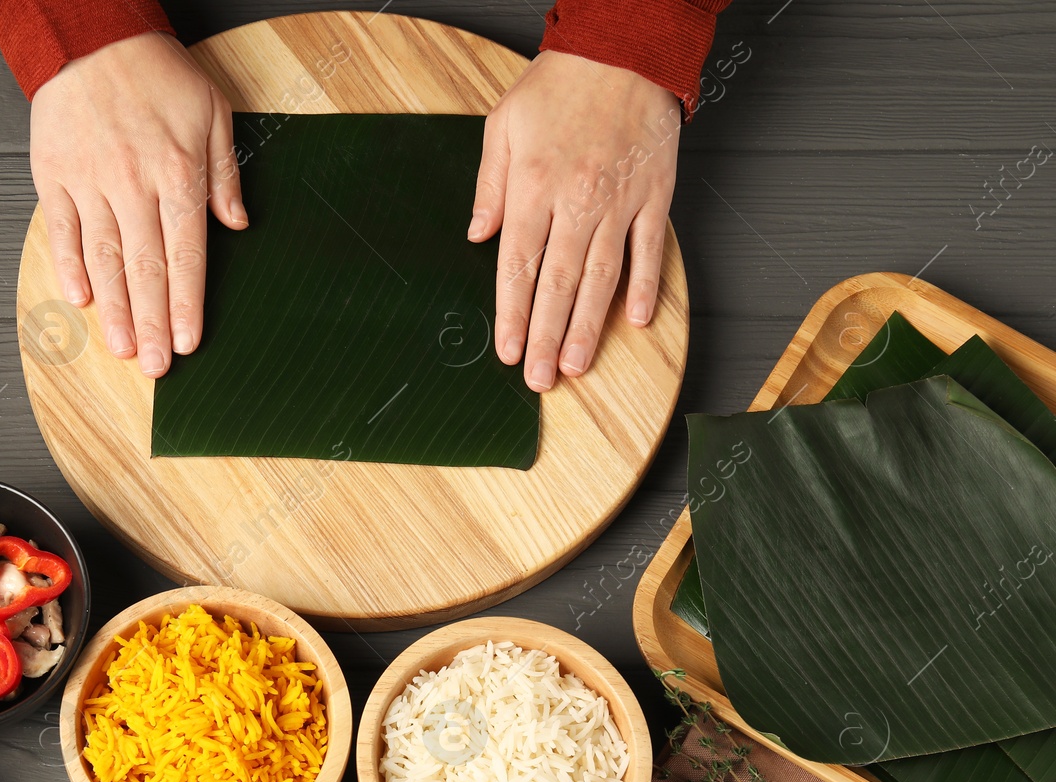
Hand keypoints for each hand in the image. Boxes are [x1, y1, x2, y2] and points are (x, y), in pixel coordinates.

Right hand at [30, 33, 244, 377]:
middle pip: (145, 268)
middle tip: (157, 367)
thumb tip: (235, 223)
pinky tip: (79, 301)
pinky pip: (63, 230)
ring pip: (104, 258)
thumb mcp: (212, 110)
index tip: (190, 341)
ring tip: (124, 349)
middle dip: (154, 323)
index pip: (186, 253)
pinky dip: (70, 266)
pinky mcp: (54, 175)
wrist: (90, 35)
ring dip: (114, 310)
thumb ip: (224, 172)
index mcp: (176, 172)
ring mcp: (89, 182)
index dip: (188, 303)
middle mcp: (132, 183)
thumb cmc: (155, 71)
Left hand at [470, 51, 680, 390]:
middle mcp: (576, 201)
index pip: (517, 266)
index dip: (511, 315)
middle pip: (557, 284)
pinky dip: (645, 287)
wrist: (623, 50)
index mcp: (534, 187)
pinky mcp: (655, 195)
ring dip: (587, 326)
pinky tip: (636, 321)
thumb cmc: (560, 84)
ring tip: (576, 364)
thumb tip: (479, 235)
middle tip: (540, 379)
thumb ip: (489, 185)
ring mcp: (619, 201)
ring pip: (601, 277)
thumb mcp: (502, 125)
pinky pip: (649, 250)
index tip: (507, 351)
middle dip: (545, 337)